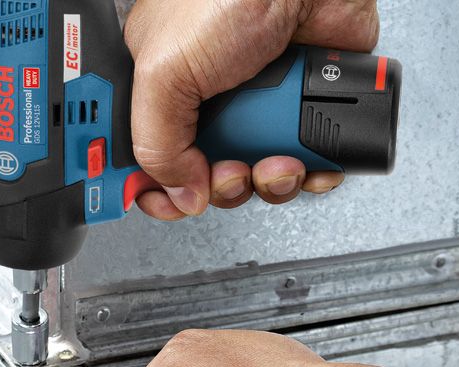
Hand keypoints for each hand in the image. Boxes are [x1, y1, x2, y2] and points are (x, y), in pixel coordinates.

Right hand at [124, 0, 380, 219]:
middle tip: (226, 172)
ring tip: (275, 159)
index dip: (152, 187)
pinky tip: (308, 158)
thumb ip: (156, 141)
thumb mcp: (165, 71)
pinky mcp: (303, 109)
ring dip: (267, 183)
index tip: (164, 204)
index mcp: (162, 88)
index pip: (147, 154)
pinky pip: (306, 163)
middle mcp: (209, 102)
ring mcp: (258, 107)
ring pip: (256, 177)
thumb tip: (178, 191)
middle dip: (220, 188)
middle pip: (204, 176)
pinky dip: (311, 172)